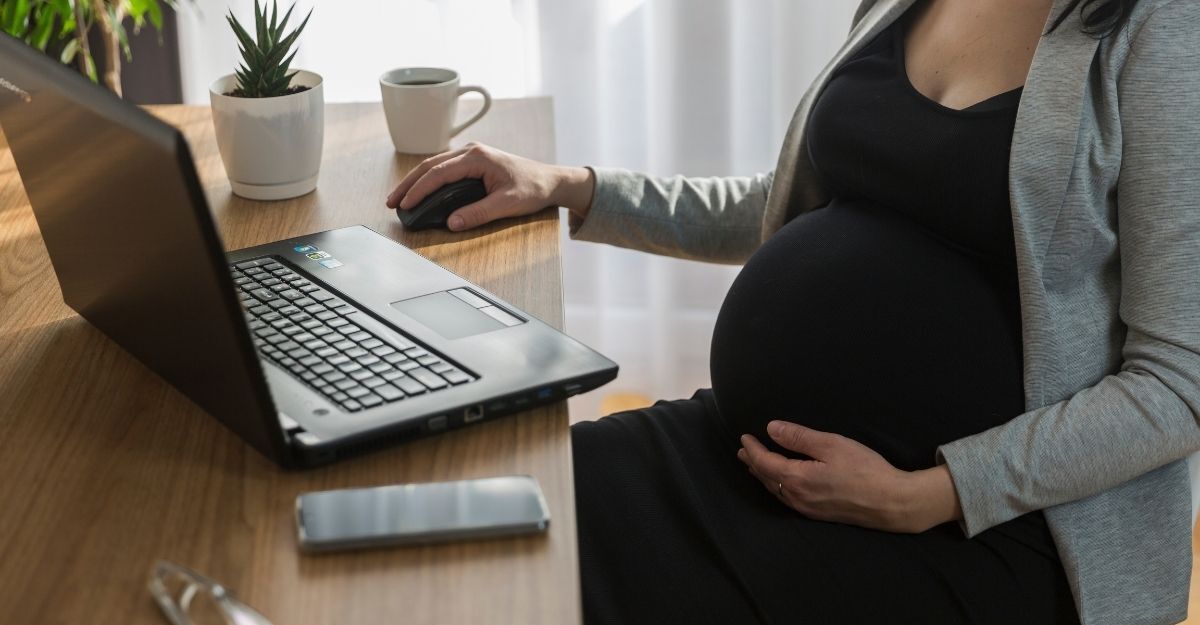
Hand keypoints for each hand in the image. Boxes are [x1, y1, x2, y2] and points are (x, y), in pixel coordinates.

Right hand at [385, 142, 594, 230]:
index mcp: (477, 157)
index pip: (439, 173)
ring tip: (399, 198)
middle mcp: (471, 151)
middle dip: (408, 184)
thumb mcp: (508, 204)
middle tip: (391, 202)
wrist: (552, 180)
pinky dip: (427, 179)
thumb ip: (479, 213)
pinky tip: (419, 190)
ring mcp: (471, 154)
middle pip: (430, 165)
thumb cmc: (534, 188)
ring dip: (415, 181)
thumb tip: (452, 223)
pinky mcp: (472, 162)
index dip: (419, 189)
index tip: (405, 204)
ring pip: (434, 165)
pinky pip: (443, 168)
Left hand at [737, 420, 962, 533]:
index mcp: (797, 479)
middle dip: (753, 463)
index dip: (752, 449)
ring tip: (755, 465)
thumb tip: (771, 428)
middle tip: (743, 451)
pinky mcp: (818, 514)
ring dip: (764, 475)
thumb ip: (799, 437)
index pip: (764, 462)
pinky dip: (777, 486)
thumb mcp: (831, 445)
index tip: (744, 436)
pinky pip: (787, 499)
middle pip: (767, 478)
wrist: (892, 503)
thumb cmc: (865, 470)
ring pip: (776, 491)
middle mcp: (797, 498)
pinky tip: (780, 482)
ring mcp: (807, 509)